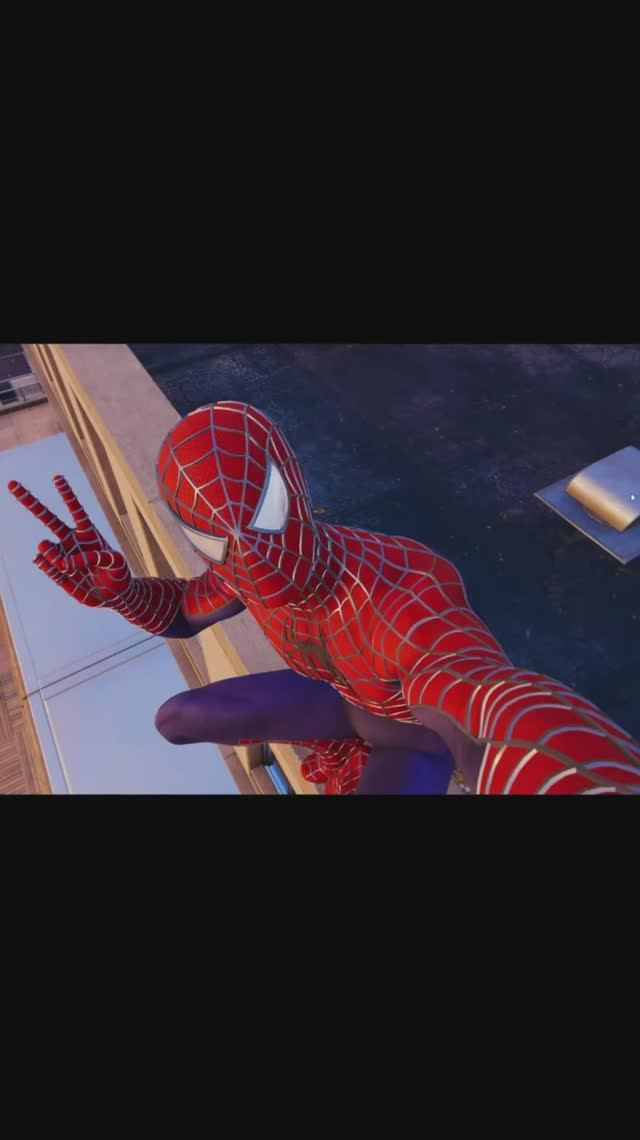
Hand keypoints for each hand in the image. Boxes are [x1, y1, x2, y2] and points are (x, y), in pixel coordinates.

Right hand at [8, 474, 132, 607]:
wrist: (115, 595)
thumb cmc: (119, 573)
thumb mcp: (117, 563)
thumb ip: (97, 558)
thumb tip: (66, 562)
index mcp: (88, 532)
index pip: (75, 510)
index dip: (67, 494)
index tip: (57, 478)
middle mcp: (71, 541)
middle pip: (47, 518)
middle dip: (30, 501)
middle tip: (12, 484)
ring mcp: (63, 556)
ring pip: (46, 548)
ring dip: (51, 553)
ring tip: (64, 564)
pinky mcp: (58, 574)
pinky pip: (46, 567)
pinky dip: (48, 567)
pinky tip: (55, 567)